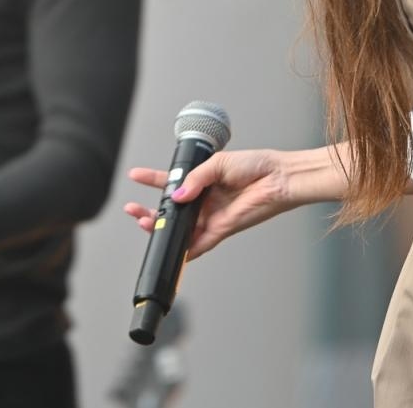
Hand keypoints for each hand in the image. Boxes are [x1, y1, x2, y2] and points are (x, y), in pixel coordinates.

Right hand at [122, 148, 294, 259]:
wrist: (278, 178)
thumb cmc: (255, 165)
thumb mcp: (218, 163)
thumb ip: (195, 179)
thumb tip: (176, 195)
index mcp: (202, 180)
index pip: (171, 181)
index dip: (152, 179)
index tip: (136, 175)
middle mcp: (204, 200)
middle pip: (171, 208)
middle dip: (150, 210)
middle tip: (134, 209)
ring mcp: (211, 215)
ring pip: (181, 227)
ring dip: (162, 227)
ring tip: (144, 222)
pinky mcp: (222, 229)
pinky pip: (200, 243)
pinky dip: (186, 249)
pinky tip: (171, 248)